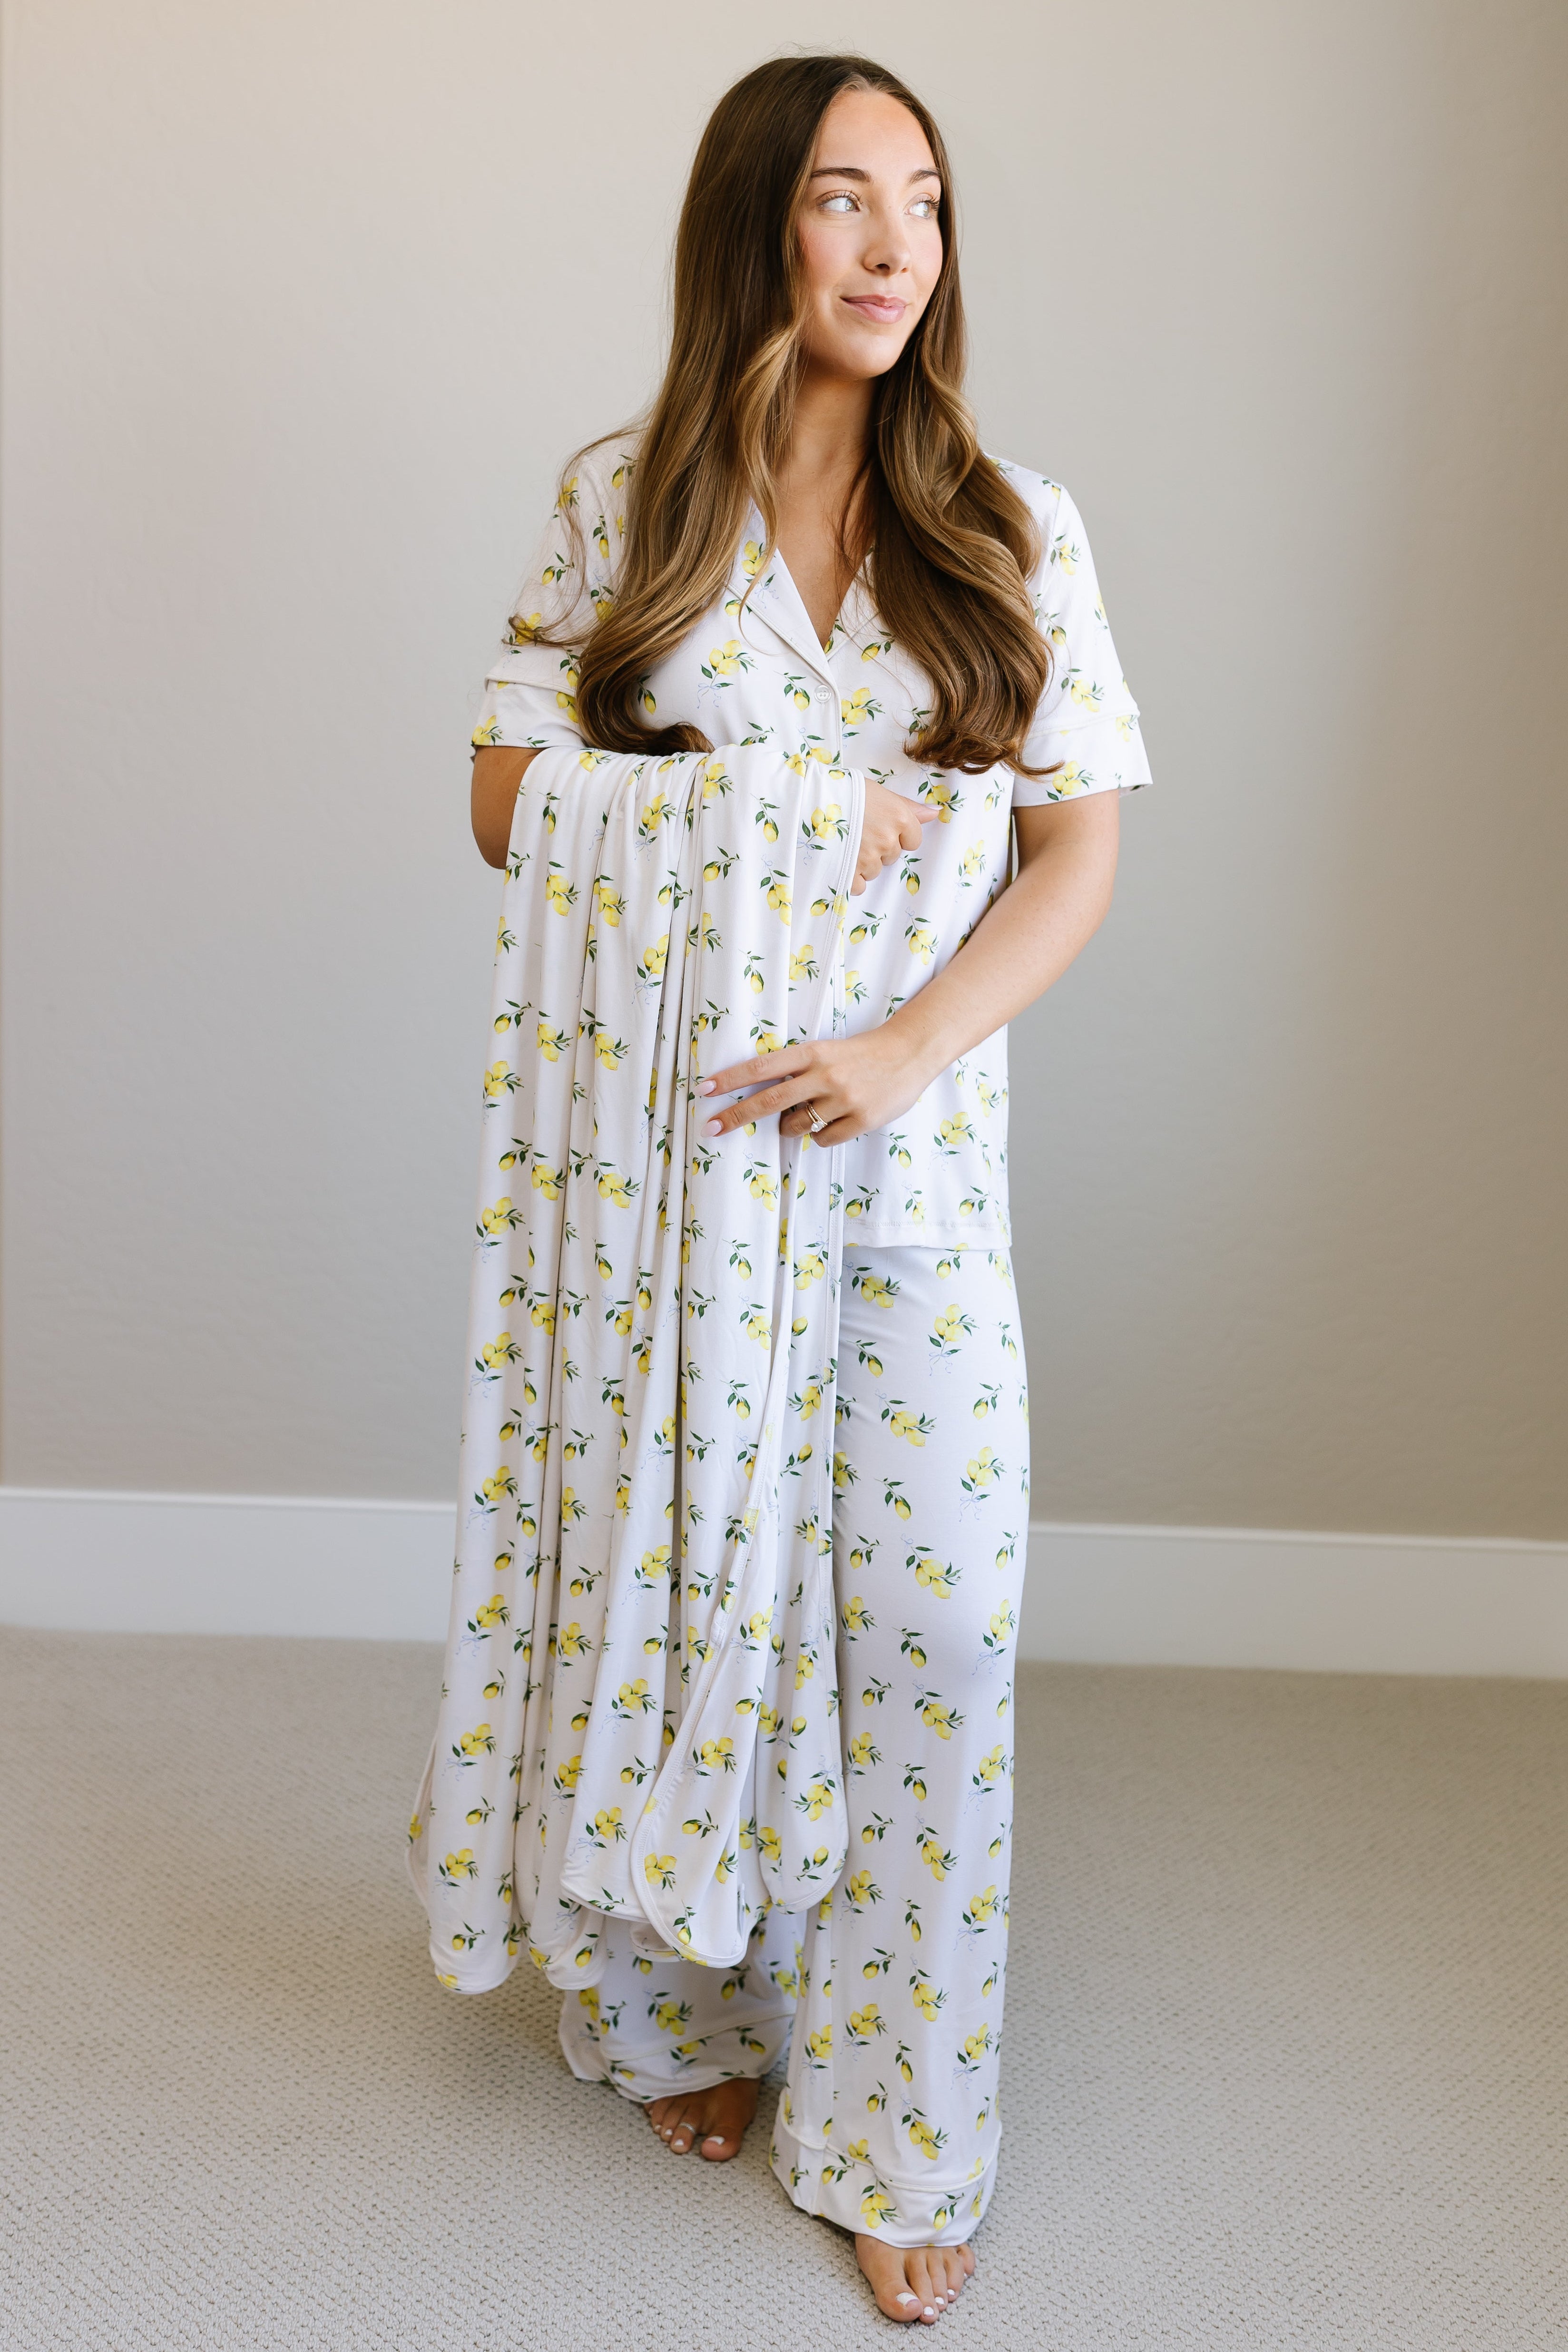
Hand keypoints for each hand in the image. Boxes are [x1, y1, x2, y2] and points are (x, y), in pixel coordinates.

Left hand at [696, 1022, 938, 1148]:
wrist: (910, 1053)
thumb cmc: (862, 1054)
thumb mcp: (827, 1052)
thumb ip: (799, 1071)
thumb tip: (767, 1099)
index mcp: (813, 1053)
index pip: (762, 1067)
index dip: (731, 1079)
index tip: (703, 1089)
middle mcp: (824, 1075)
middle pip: (769, 1101)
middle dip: (736, 1116)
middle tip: (711, 1127)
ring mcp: (843, 1099)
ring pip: (796, 1126)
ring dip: (792, 1126)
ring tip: (810, 1113)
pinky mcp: (861, 1120)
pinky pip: (822, 1139)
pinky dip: (821, 1135)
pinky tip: (837, 1120)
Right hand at [851, 778, 939, 894]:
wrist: (808, 799)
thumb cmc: (842, 791)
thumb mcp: (877, 792)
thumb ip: (907, 807)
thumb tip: (935, 814)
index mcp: (899, 817)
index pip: (913, 840)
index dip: (898, 835)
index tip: (881, 826)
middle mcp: (888, 840)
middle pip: (892, 855)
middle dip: (879, 847)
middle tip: (858, 831)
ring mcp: (869, 858)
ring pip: (875, 871)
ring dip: (864, 862)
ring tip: (846, 843)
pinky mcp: (850, 873)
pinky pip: (860, 886)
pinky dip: (851, 878)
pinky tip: (840, 860)